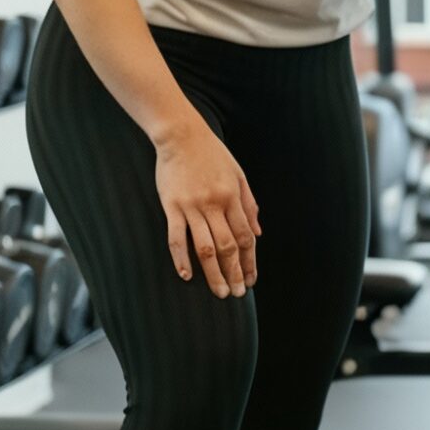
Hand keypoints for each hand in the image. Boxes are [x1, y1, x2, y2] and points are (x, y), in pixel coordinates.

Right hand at [153, 122, 261, 297]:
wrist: (181, 135)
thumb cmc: (211, 154)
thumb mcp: (238, 174)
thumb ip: (248, 204)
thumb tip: (258, 233)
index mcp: (233, 197)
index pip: (245, 237)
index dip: (250, 261)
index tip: (251, 280)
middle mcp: (215, 204)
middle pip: (228, 247)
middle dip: (235, 273)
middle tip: (237, 294)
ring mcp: (192, 206)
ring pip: (206, 247)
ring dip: (214, 273)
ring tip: (219, 292)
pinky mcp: (171, 206)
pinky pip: (176, 237)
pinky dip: (181, 258)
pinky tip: (187, 275)